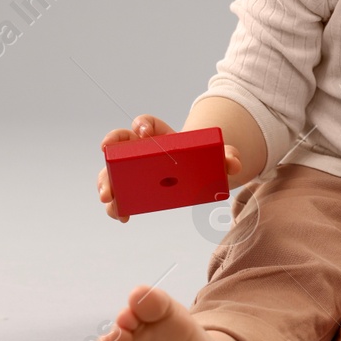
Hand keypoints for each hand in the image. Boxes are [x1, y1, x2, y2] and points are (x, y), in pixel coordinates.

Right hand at [95, 114, 243, 222]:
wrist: (197, 174)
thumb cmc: (203, 160)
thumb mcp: (218, 156)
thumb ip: (228, 156)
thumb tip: (234, 164)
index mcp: (161, 136)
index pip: (147, 124)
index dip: (142, 124)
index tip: (141, 131)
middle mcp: (141, 149)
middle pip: (120, 143)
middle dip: (111, 146)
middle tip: (107, 154)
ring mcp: (134, 170)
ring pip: (112, 170)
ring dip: (106, 182)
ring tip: (108, 198)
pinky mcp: (133, 190)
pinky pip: (120, 195)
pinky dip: (117, 206)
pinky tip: (122, 216)